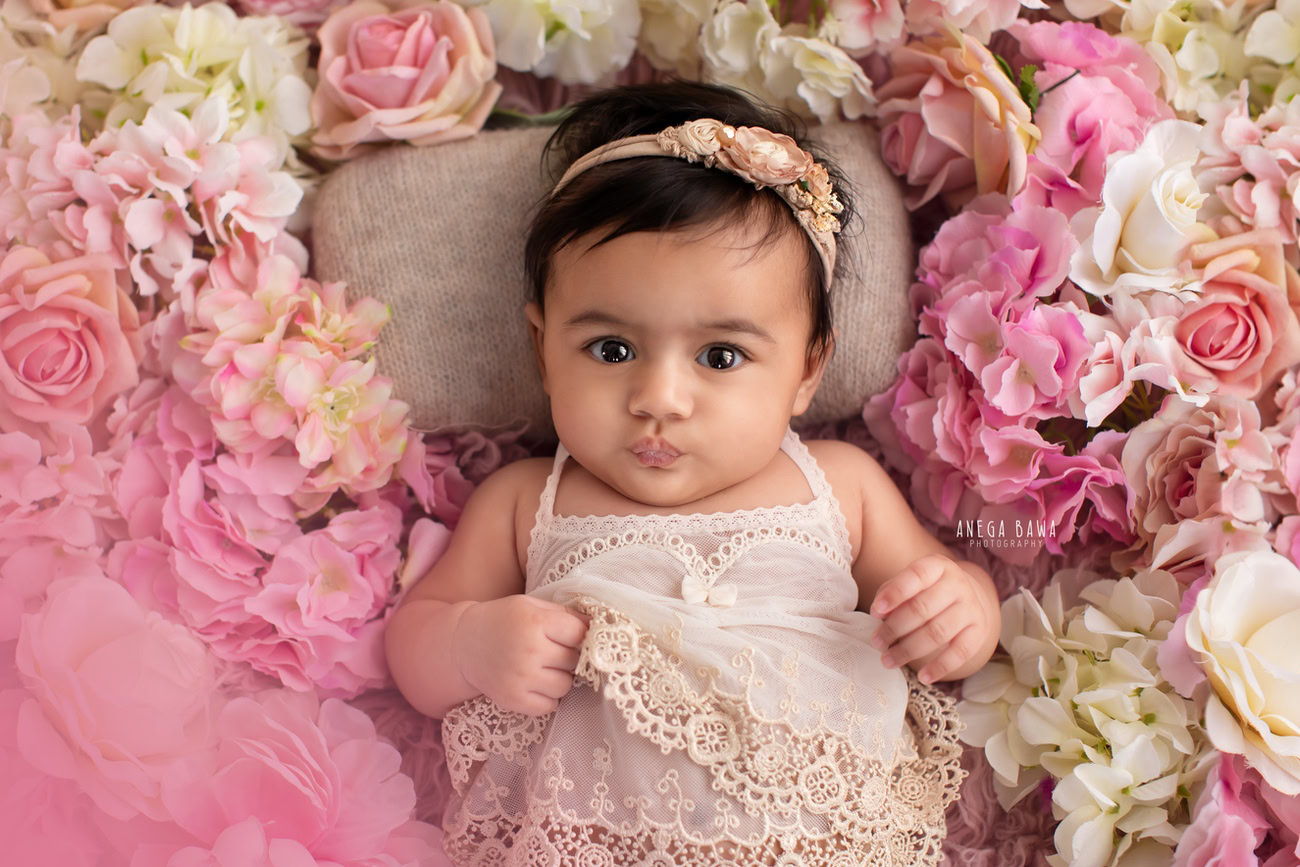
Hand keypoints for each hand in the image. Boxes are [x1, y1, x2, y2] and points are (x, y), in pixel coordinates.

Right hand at [453, 595, 588, 715]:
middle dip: (570, 657)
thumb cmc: (503, 620)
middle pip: (574, 661)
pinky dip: (548, 697)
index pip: (580, 633)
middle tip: (554, 651)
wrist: (463, 643)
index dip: (582, 635)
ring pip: (565, 686)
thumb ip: (564, 614)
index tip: (574, 636)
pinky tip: (536, 683)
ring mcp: (520, 677)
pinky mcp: (512, 699)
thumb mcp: (531, 605)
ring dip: (560, 678)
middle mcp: (529, 650)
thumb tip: (599, 627)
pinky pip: (550, 706)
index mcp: (534, 621)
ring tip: (544, 668)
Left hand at [867, 554, 994, 683]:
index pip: (915, 576)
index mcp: (937, 566)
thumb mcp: (911, 583)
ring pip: (938, 633)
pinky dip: (940, 667)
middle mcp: (958, 584)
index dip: (895, 594)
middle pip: (922, 609)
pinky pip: (960, 652)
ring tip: (888, 660)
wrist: (967, 597)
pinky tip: (923, 677)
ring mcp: (971, 608)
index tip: (875, 612)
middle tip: (876, 643)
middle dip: (894, 628)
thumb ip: (892, 593)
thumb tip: (878, 614)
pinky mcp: (980, 631)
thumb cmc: (927, 591)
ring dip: (909, 650)